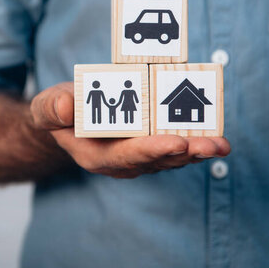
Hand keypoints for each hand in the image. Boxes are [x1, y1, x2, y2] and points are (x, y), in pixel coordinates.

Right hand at [30, 82, 230, 178]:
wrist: (68, 118)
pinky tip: (215, 135)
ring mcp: (137, 156)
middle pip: (157, 160)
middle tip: (213, 146)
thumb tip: (65, 107)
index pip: (127, 156)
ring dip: (197, 150)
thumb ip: (52, 109)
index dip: (152, 150)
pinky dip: (194, 140)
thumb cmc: (58, 111)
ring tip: (221, 144)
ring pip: (171, 157)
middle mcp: (121, 162)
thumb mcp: (47, 107)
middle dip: (186, 153)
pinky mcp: (149, 146)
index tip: (176, 143)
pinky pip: (174, 146)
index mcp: (96, 155)